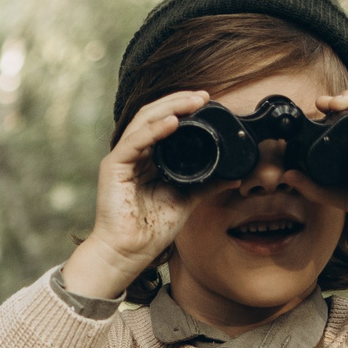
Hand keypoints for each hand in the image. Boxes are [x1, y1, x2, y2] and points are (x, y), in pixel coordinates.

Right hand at [60, 90, 209, 299]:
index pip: (163, 122)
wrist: (130, 251)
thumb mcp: (187, 200)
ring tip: (193, 102)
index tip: (208, 102)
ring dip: (170, 108)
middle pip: (153, 115)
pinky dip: (154, 130)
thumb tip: (234, 176)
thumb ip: (207, 184)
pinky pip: (135, 142)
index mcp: (148, 158)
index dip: (184, 108)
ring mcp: (122, 158)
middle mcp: (134, 153)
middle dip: (179, 101)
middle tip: (204, 96)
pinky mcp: (113, 167)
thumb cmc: (152, 229)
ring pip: (143, 120)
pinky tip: (173, 122)